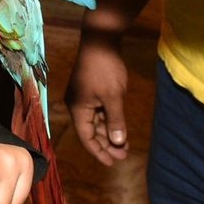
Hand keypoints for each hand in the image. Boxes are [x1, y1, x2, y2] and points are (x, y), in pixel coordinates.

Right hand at [66, 30, 129, 164]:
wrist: (101, 40)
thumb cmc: (105, 69)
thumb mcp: (113, 96)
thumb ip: (115, 121)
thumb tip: (118, 142)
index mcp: (78, 109)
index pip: (86, 137)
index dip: (99, 152)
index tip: (112, 163)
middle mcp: (78, 106)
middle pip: (91, 132)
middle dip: (107, 145)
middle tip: (124, 156)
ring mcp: (84, 98)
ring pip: (96, 123)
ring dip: (109, 134)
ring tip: (125, 146)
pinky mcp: (92, 91)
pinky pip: (99, 112)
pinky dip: (109, 122)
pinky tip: (120, 129)